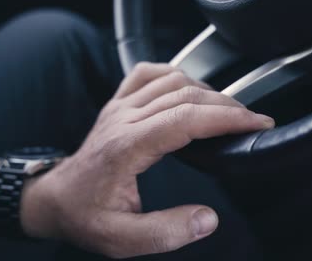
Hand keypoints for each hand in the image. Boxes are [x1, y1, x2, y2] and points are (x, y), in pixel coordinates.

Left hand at [22, 62, 274, 257]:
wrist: (55, 199)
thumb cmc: (84, 215)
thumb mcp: (121, 238)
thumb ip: (166, 232)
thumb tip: (207, 219)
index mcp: (127, 146)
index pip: (186, 118)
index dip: (227, 118)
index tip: (256, 123)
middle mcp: (124, 119)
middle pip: (186, 95)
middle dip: (227, 106)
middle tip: (252, 121)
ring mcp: (120, 107)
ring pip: (171, 80)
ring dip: (207, 90)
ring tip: (229, 110)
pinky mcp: (118, 104)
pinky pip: (147, 73)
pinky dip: (174, 74)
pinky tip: (188, 86)